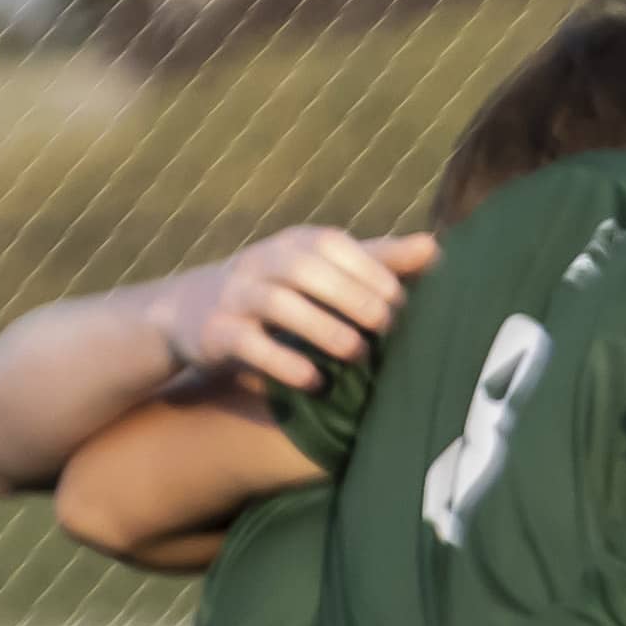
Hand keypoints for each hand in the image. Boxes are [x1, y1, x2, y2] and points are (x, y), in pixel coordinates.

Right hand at [161, 224, 426, 397]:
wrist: (189, 311)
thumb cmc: (278, 290)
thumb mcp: (322, 270)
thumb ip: (375, 261)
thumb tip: (435, 247)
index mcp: (293, 243)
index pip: (333, 244)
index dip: (370, 269)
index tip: (403, 301)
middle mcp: (261, 263)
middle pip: (307, 269)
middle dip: (353, 298)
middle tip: (388, 328)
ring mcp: (235, 297)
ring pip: (278, 304)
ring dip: (324, 330)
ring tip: (359, 355)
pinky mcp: (216, 334)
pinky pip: (249, 345)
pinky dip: (285, 363)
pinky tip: (317, 382)